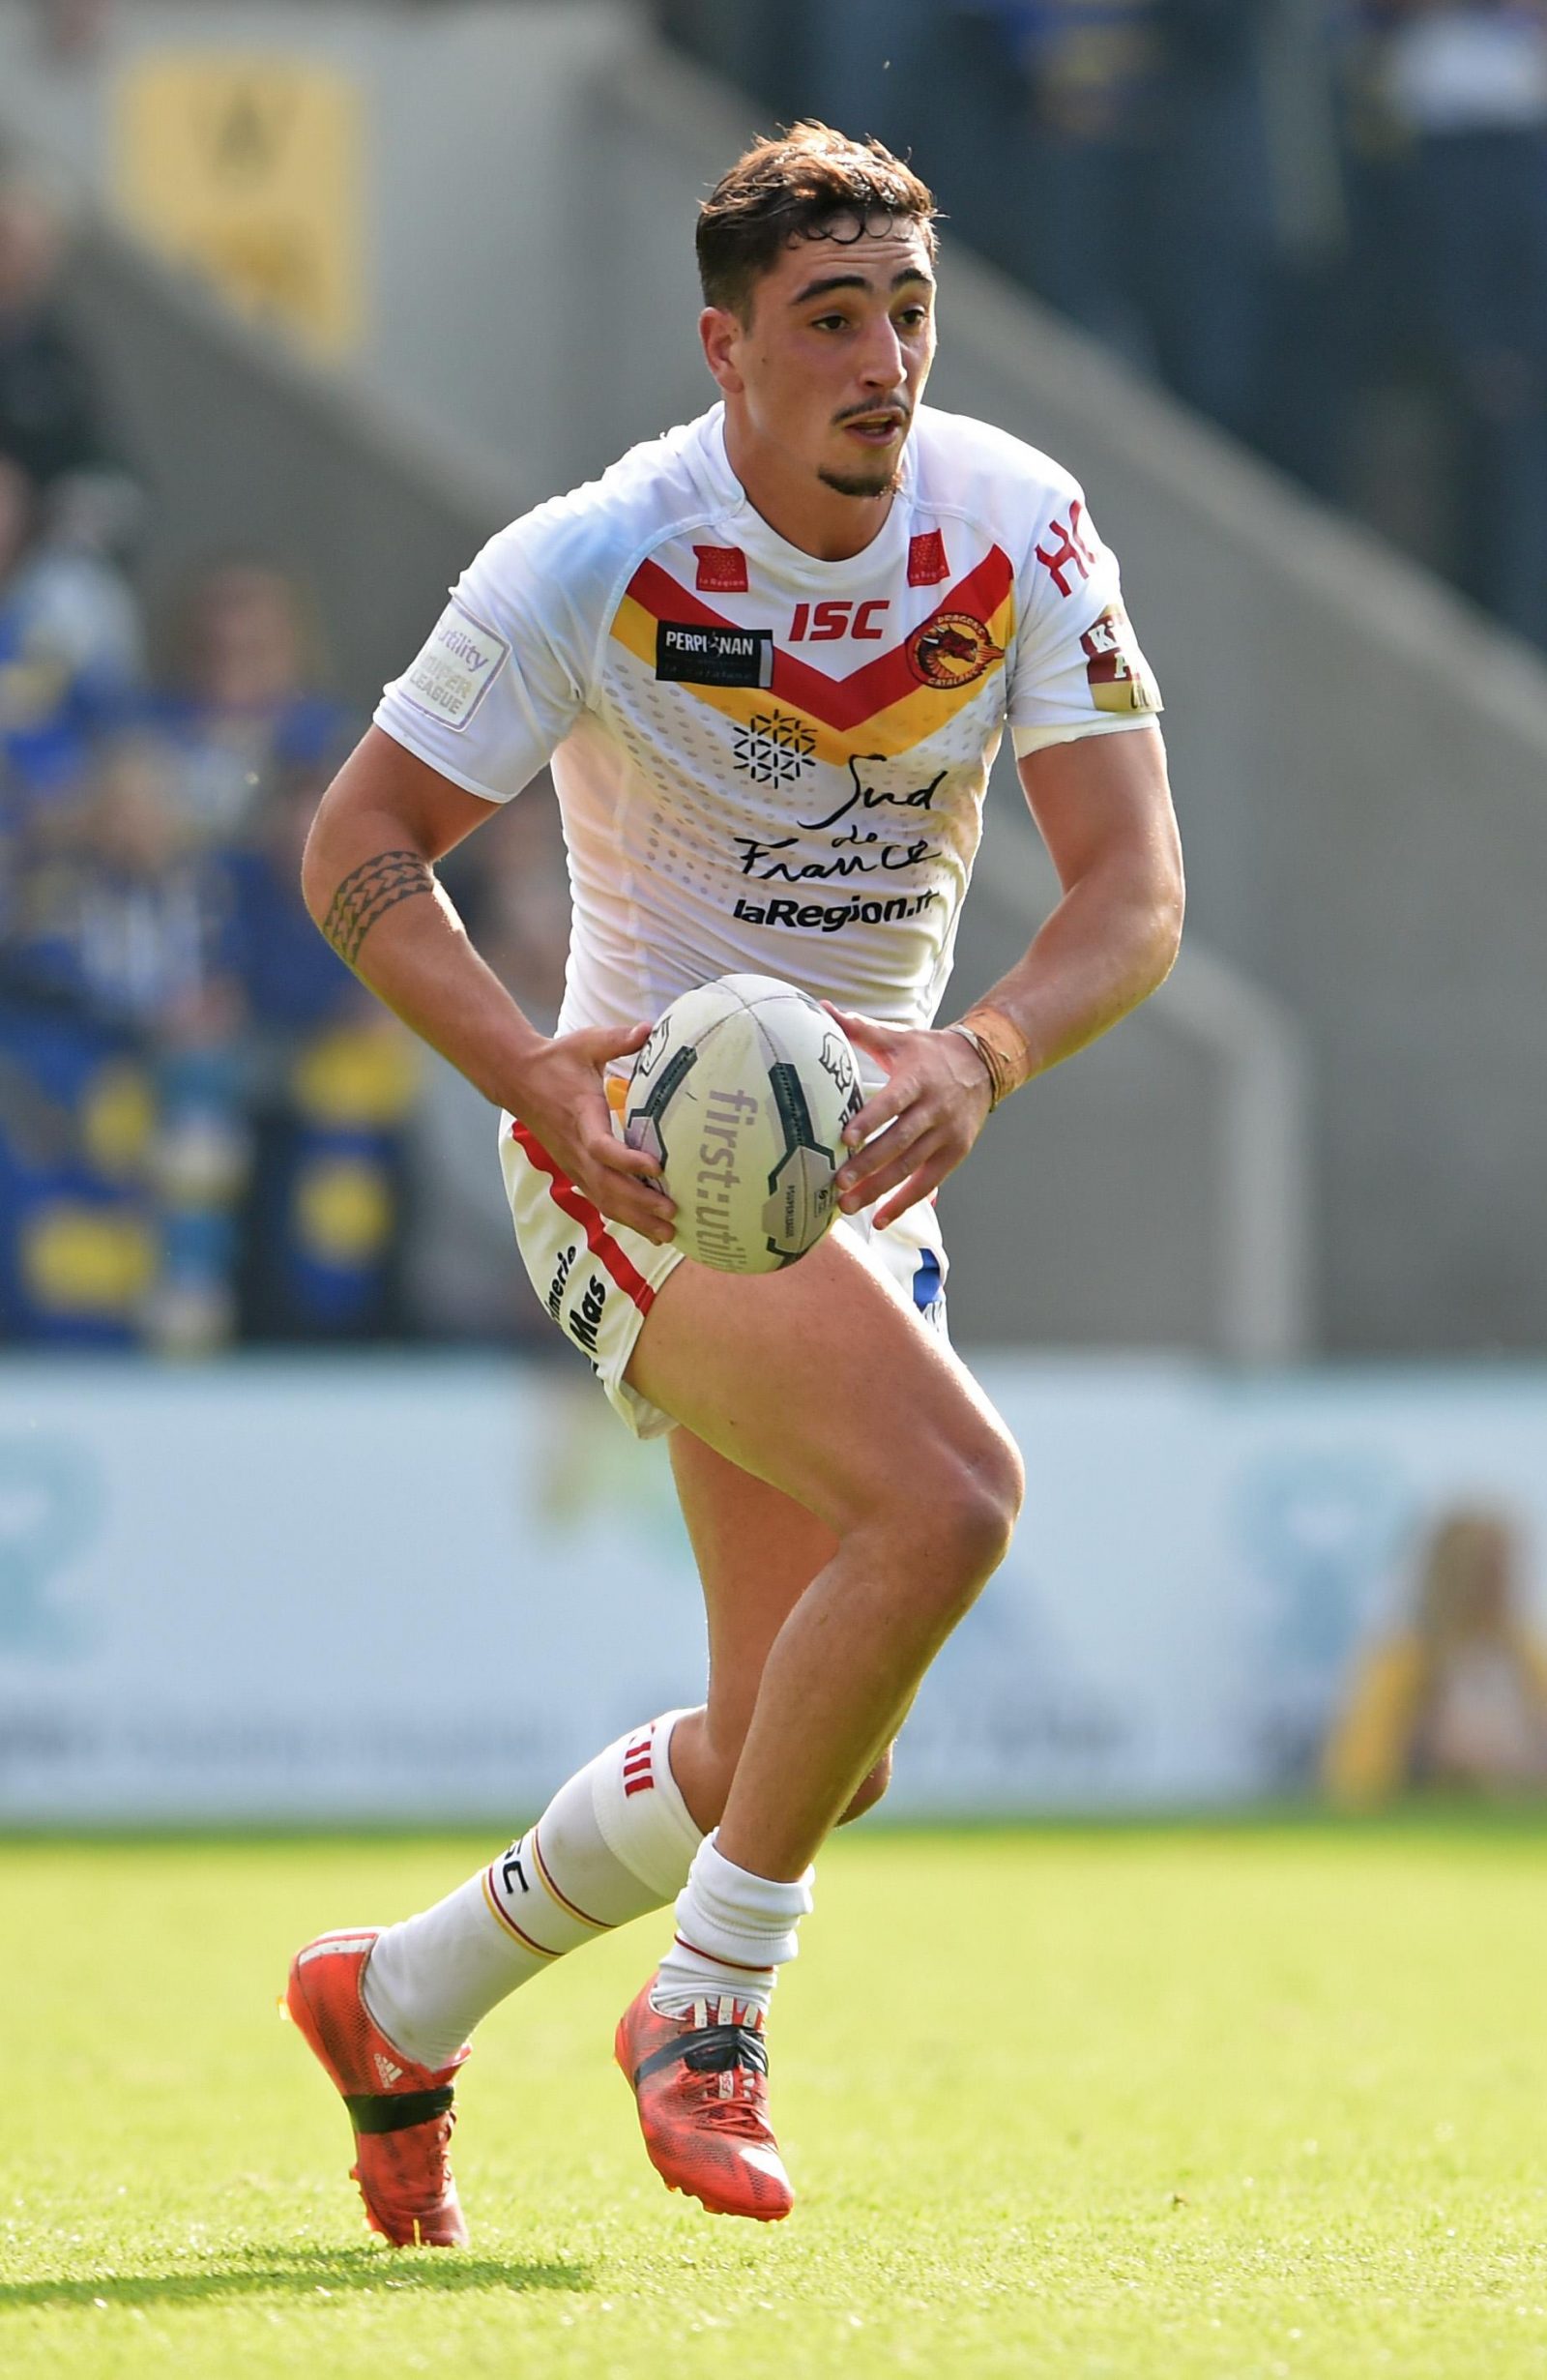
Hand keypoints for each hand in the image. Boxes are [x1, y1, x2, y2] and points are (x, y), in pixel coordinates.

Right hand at [511, 1020, 676, 1244]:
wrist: (518, 1078)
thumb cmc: (557, 1060)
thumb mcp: (586, 1043)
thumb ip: (618, 1039)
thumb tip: (650, 1028)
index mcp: (581, 1117)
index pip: (601, 1147)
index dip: (627, 1160)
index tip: (657, 1167)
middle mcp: (576, 1148)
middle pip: (607, 1184)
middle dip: (640, 1202)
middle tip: (672, 1213)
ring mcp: (574, 1164)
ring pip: (604, 1198)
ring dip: (635, 1218)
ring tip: (667, 1234)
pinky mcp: (575, 1171)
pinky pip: (600, 1199)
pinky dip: (623, 1216)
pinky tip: (647, 1230)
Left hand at [826, 1006, 993, 1231]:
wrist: (983, 1064)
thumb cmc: (929, 1052)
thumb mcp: (898, 1038)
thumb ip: (860, 1030)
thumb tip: (823, 1008)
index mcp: (916, 1080)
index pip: (892, 1103)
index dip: (870, 1120)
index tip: (845, 1138)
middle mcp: (934, 1109)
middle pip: (899, 1142)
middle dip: (868, 1165)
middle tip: (838, 1184)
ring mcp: (947, 1134)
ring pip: (911, 1167)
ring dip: (880, 1189)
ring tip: (849, 1205)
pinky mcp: (955, 1152)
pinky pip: (929, 1182)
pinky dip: (905, 1201)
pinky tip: (881, 1218)